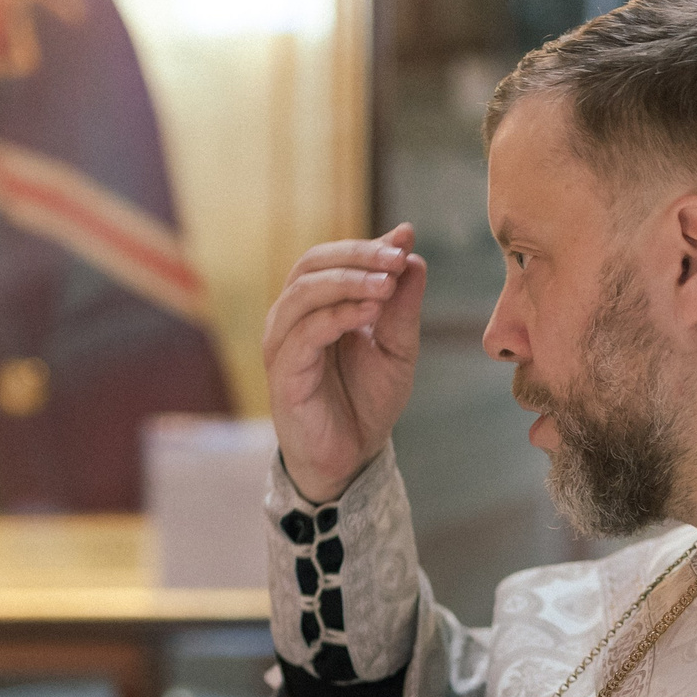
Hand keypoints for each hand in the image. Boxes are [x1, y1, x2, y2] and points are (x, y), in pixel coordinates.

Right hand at [263, 223, 426, 502]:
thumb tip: (412, 254)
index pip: (331, 259)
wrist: (353, 457)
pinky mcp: (284, 374)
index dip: (366, 246)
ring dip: (347, 282)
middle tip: (396, 258)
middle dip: (356, 256)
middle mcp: (292, 319)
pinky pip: (304, 333)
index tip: (405, 238)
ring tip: (386, 284)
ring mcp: (283, 345)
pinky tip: (369, 312)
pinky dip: (337, 315)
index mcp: (315, 307)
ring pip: (302, 293)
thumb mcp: (397, 347)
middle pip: (311, 265)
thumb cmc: (368, 401)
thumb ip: (402, 305)